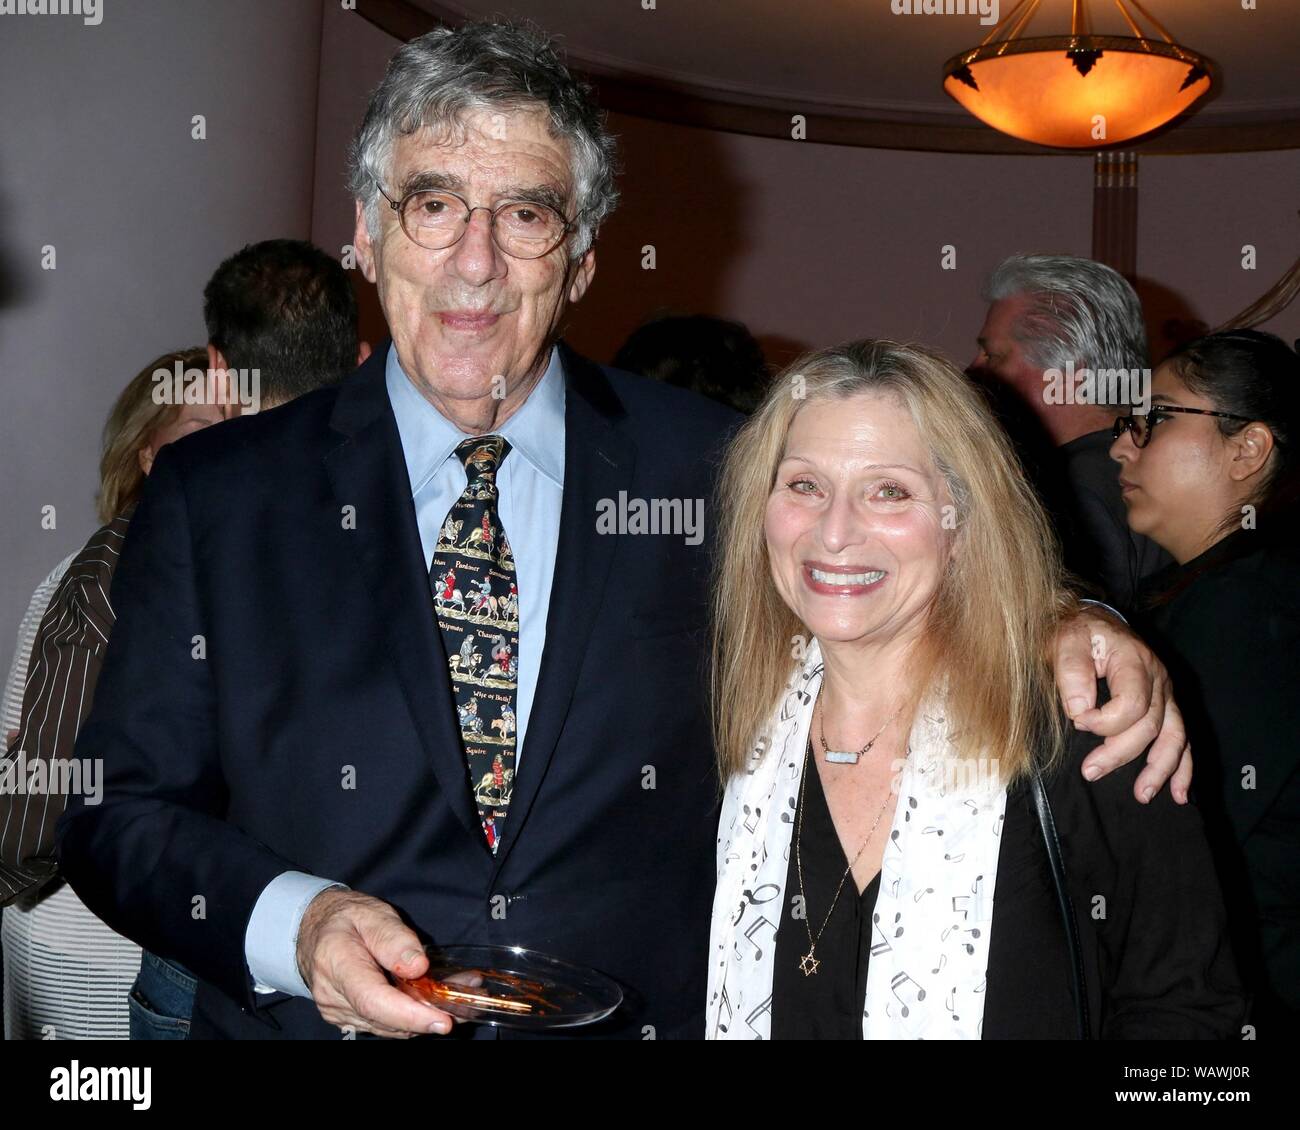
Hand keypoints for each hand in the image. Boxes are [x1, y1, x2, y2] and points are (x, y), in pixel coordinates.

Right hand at [296, 888, 454, 1037]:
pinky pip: (385, 1024)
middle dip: (429, 1015)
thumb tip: (418, 966)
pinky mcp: (349, 1018)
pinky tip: (435, 999)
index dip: (410, 1015)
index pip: (374, 1000)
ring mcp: (339, 1012)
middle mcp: (334, 996)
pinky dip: (412, 1016)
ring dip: (425, 1016)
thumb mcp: (371, 913)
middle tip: (467, 1001)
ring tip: (460, 995)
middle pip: (386, 1019)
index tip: (443, 1020)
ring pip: (389, 1026)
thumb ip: (393, 938)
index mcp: (337, 963)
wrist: (315, 931)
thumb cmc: (346, 918)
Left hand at [1052, 605, 1191, 804]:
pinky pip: (1183, 739)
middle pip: (1149, 726)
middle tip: (1090, 772)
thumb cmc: (1077, 634)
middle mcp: (1158, 679)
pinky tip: (1178, 792)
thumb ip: (1072, 673)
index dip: (1104, 722)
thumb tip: (1079, 710)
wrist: (1092, 621)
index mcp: (1135, 662)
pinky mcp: (1166, 706)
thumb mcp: (1065, 642)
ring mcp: (1166, 694)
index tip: (1076, 722)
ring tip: (1142, 795)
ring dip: (1160, 770)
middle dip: (1120, 754)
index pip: (1131, 704)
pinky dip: (1182, 767)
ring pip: (1174, 737)